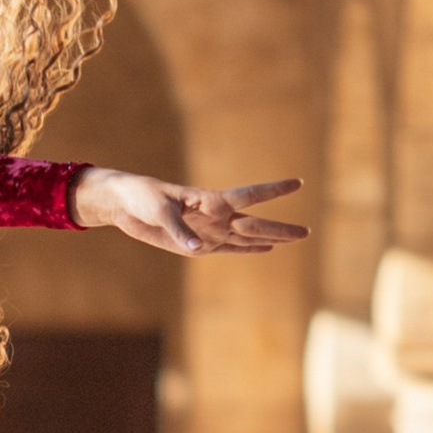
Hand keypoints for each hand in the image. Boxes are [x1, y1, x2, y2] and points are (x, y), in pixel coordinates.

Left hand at [72, 169, 305, 257]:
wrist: (125, 206)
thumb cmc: (142, 198)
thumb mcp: (158, 210)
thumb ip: (180, 230)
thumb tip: (197, 248)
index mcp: (209, 200)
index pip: (248, 195)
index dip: (273, 191)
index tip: (298, 183)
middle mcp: (215, 216)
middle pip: (255, 224)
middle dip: (280, 228)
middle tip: (307, 232)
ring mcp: (210, 231)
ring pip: (247, 237)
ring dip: (271, 239)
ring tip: (295, 239)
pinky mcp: (199, 245)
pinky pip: (230, 249)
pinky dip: (248, 250)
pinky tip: (266, 249)